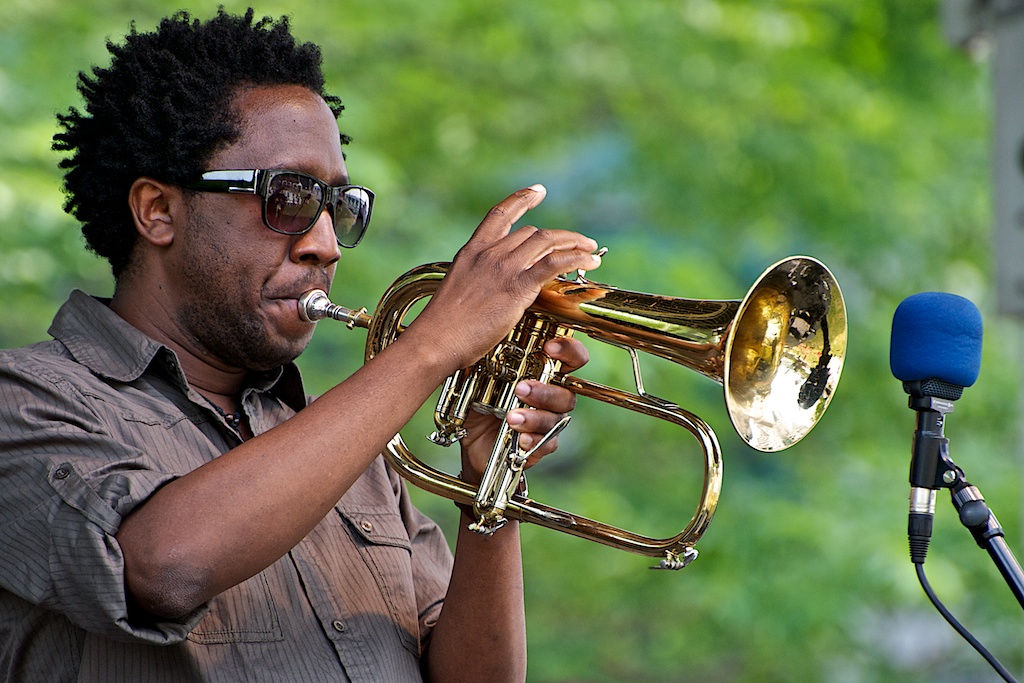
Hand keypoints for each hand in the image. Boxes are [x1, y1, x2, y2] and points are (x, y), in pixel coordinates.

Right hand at [408, 185, 600, 372]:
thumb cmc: (443, 328)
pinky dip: (575, 258)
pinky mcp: (516, 286)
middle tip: (580, 243)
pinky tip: (589, 261)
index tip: (538, 191)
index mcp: (471, 252)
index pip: (499, 214)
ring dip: (574, 244)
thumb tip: (493, 291)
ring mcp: (502, 268)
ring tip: (591, 252)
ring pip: (546, 242)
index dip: (521, 199)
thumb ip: (478, 283)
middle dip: (561, 236)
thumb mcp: (458, 292)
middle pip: (532, 232)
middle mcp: (488, 253)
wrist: (435, 340)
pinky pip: (553, 263)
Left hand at [458, 335, 589, 481]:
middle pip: (567, 393)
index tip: (549, 347)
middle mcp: (552, 396)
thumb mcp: (481, 372)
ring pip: (556, 419)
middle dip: (545, 391)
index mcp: (545, 372)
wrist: (469, 437)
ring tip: (511, 417)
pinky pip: (547, 443)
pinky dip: (533, 440)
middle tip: (521, 389)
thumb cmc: (479, 397)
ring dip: (535, 417)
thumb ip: (492, 352)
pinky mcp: (541, 445)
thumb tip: (490, 329)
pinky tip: (520, 438)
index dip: (568, 350)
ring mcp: (548, 421)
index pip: (572, 357)